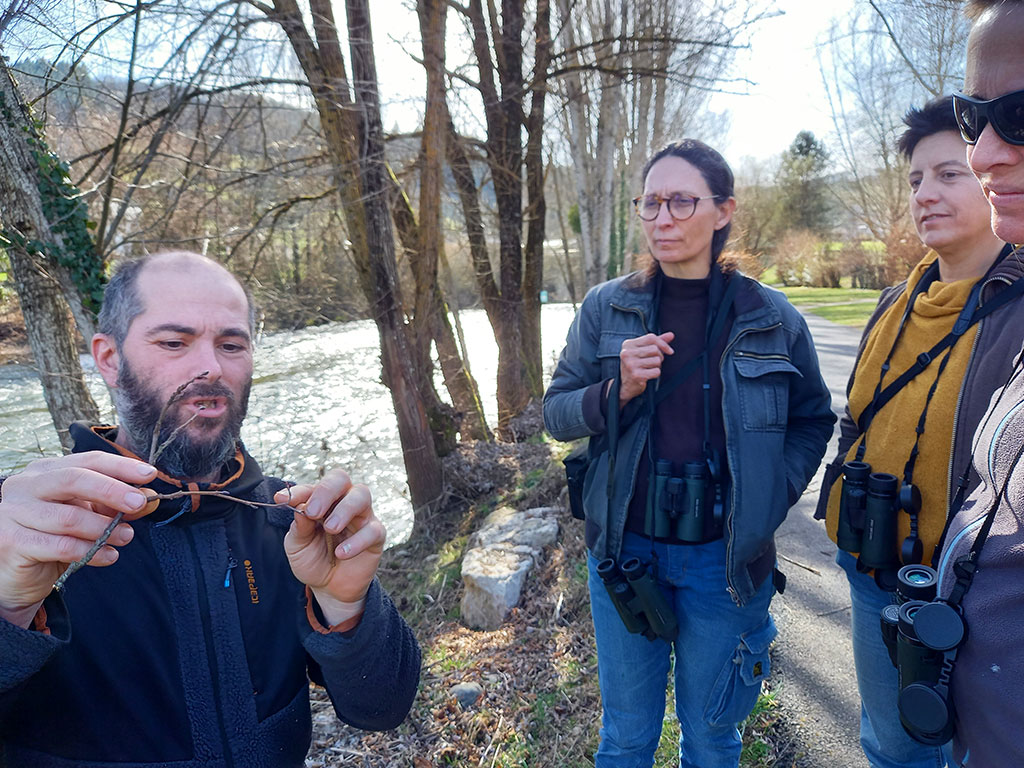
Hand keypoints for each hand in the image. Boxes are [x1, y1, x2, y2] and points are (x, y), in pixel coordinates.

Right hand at [0, 452, 157, 627]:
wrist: (16, 575)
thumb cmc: (52, 538)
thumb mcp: (87, 516)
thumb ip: (115, 505)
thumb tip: (149, 498)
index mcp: (45, 471)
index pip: (87, 460)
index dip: (120, 466)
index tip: (149, 474)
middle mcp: (25, 485)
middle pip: (75, 479)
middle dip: (112, 491)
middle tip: (139, 504)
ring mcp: (14, 512)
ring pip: (69, 517)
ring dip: (104, 528)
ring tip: (127, 537)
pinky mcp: (12, 541)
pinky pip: (60, 545)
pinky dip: (91, 551)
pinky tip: (108, 556)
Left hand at [277, 469, 384, 625]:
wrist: (329, 588)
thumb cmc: (313, 560)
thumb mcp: (297, 546)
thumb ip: (299, 527)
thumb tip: (300, 506)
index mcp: (321, 502)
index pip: (312, 487)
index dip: (297, 492)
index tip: (281, 500)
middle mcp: (342, 503)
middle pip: (341, 479)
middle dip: (326, 491)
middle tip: (314, 512)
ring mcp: (361, 517)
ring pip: (362, 495)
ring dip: (345, 509)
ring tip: (331, 528)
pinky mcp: (376, 536)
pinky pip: (373, 529)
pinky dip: (356, 541)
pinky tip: (341, 554)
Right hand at [619, 332, 674, 405]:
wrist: (626, 384)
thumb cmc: (637, 364)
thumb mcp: (643, 350)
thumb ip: (656, 342)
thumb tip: (671, 335)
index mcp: (628, 344)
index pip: (651, 338)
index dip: (663, 344)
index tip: (670, 351)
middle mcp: (627, 353)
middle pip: (655, 349)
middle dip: (659, 356)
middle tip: (652, 362)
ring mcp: (630, 364)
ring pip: (657, 361)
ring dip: (657, 366)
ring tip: (649, 368)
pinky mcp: (636, 375)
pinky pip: (656, 371)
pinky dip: (655, 374)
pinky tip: (648, 375)